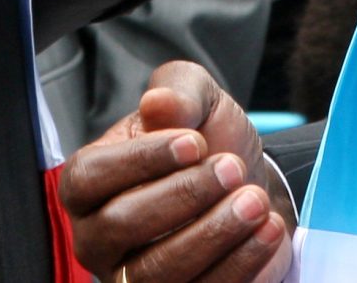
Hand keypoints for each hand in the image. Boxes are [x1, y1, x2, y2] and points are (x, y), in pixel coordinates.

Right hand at [60, 61, 293, 282]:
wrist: (247, 184)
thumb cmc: (208, 140)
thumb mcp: (196, 97)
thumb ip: (177, 92)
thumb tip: (158, 104)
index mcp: (88, 183)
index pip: (88, 177)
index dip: (139, 160)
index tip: (194, 142)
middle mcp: (98, 238)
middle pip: (121, 225)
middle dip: (183, 195)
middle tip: (232, 168)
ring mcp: (131, 279)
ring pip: (157, 272)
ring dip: (213, 235)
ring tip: (256, 202)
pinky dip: (239, 267)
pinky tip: (268, 231)